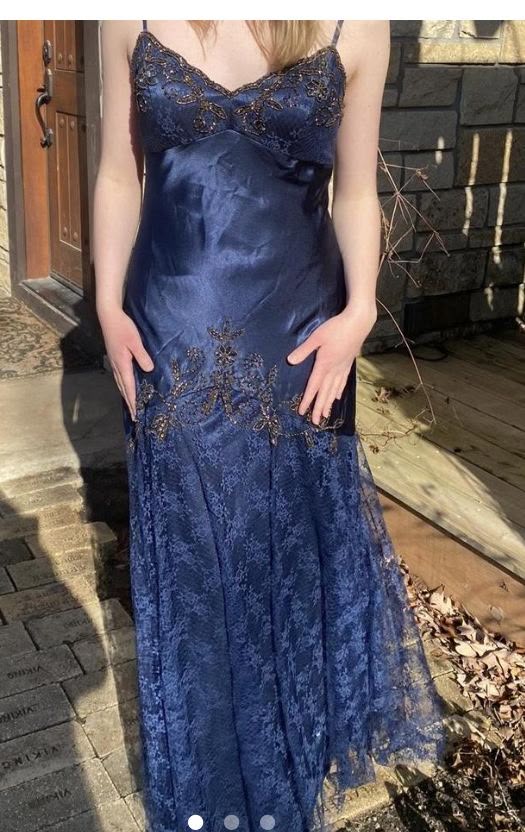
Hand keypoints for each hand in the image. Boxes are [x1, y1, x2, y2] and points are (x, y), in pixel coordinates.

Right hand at [98, 306, 153, 420]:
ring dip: (126, 395)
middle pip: (123, 389)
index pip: (129, 387)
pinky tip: (126, 385)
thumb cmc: (123, 327)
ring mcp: (114, 362)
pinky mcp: (114, 357)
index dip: (133, 401)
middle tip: (134, 416)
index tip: (135, 414)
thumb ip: (142, 356)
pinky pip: (119, 376)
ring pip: (120, 383)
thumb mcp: (135, 341)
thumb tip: (149, 370)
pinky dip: (123, 385)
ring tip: (130, 405)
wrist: (108, 316)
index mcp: (122, 364)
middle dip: (129, 403)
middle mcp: (116, 366)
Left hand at [286, 305, 376, 424]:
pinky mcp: (348, 364)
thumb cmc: (336, 327)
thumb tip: (290, 361)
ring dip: (329, 403)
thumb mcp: (317, 337)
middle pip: (325, 393)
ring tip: (326, 415)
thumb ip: (304, 350)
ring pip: (334, 390)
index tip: (302, 411)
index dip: (308, 400)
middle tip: (315, 421)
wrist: (359, 323)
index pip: (313, 386)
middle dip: (319, 408)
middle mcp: (334, 370)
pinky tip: (337, 397)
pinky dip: (338, 391)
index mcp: (324, 364)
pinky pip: (342, 382)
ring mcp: (343, 368)